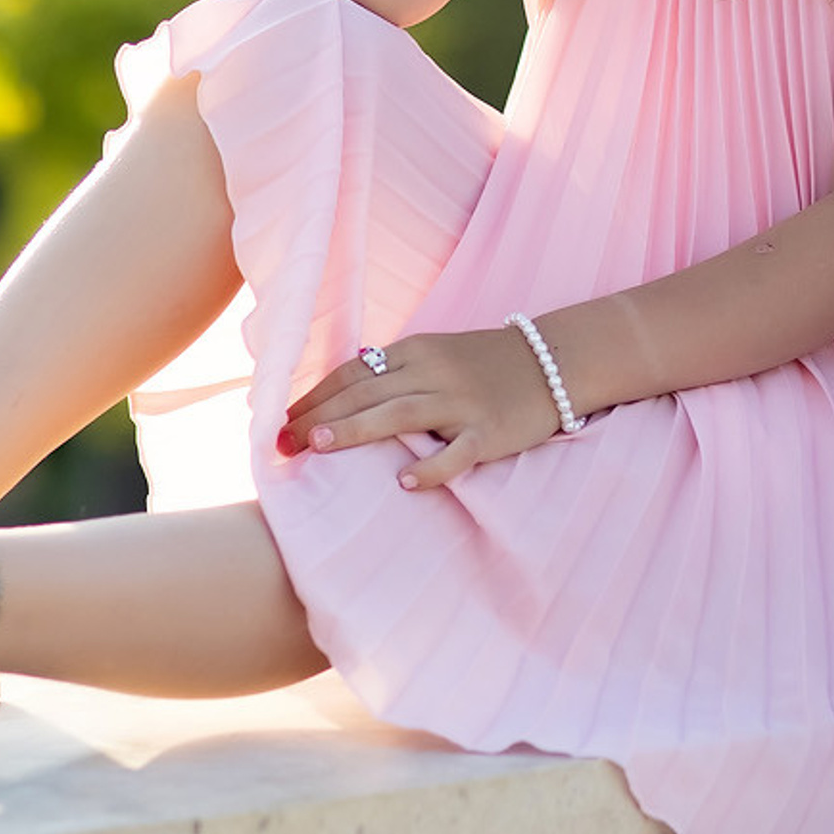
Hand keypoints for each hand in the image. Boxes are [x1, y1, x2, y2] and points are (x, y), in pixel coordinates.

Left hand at [278, 328, 560, 488]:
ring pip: (399, 413)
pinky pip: (457, 451)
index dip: (312, 397)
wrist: (554, 362)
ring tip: (319, 446)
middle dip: (318, 417)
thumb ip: (394, 373)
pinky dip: (430, 466)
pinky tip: (404, 482)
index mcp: (416, 351)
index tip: (278, 422)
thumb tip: (339, 399)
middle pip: (365, 392)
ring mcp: (462, 401)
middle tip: (281, 444)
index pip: (352, 373)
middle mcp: (433, 371)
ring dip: (356, 429)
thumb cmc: (487, 365)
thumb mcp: (437, 355)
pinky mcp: (489, 430)